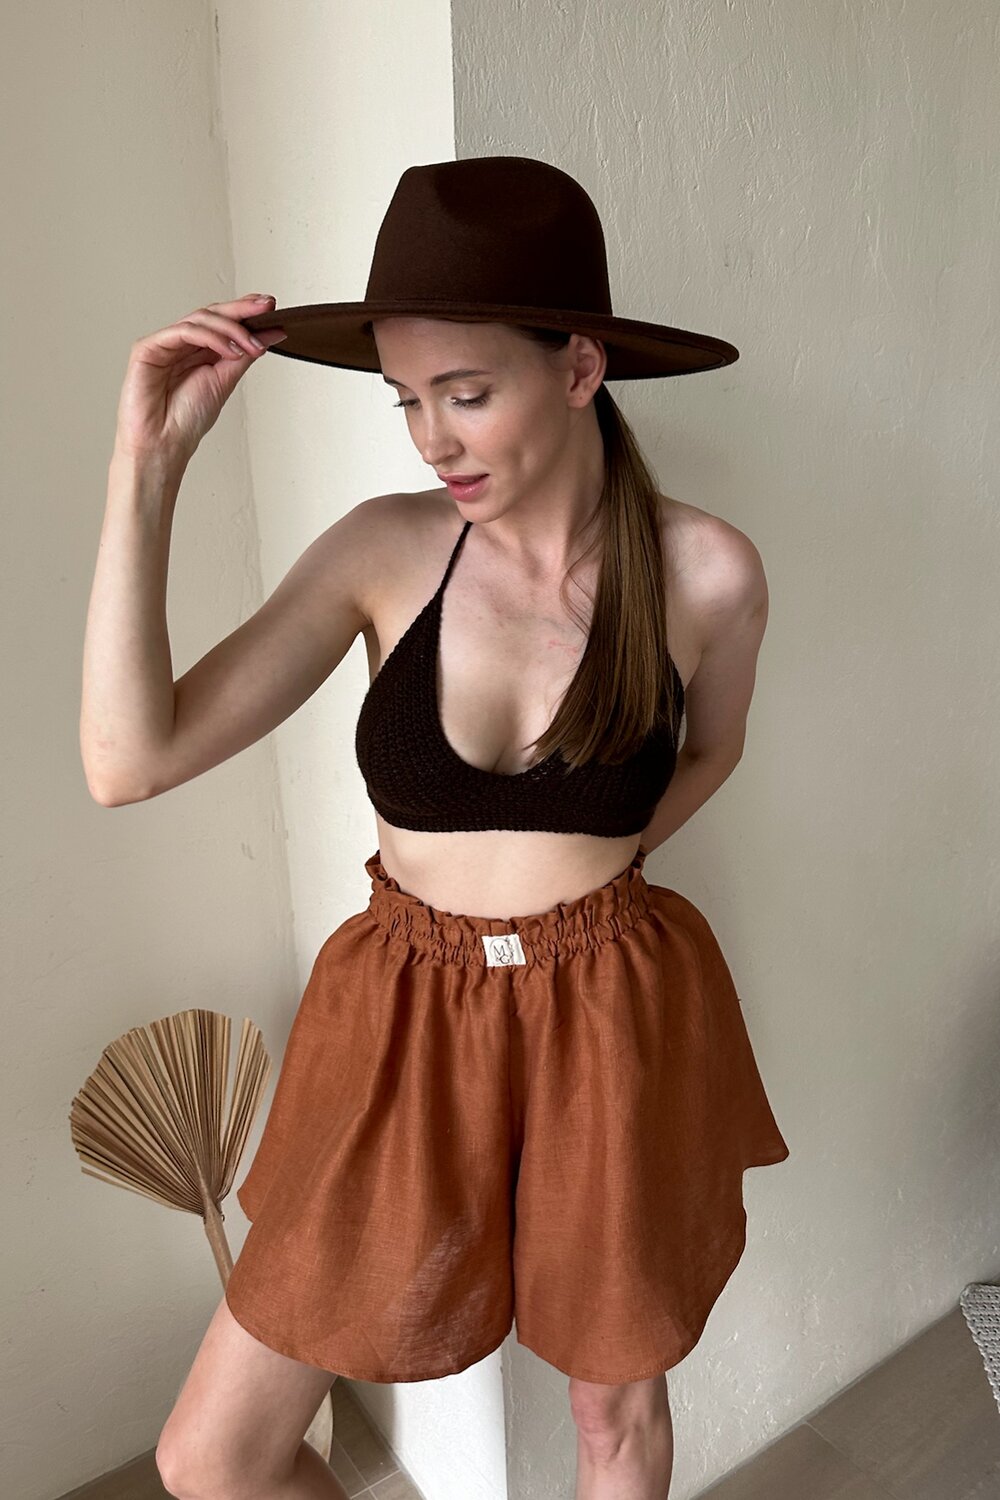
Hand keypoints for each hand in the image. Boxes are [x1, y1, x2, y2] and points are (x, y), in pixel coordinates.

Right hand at [113, 293, 286, 465]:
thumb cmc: (186, 421)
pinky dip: (211, 338)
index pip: (223, 323)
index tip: (273, 309)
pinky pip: (184, 332)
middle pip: (212, 314)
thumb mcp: (224, 382)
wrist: (163, 444)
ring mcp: (164, 344)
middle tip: (267, 307)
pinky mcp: (148, 348)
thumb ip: (243, 356)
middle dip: (242, 310)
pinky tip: (231, 351)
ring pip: (200, 319)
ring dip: (232, 329)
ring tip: (253, 345)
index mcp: (198, 352)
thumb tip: (267, 335)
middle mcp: (181, 344)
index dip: (246, 313)